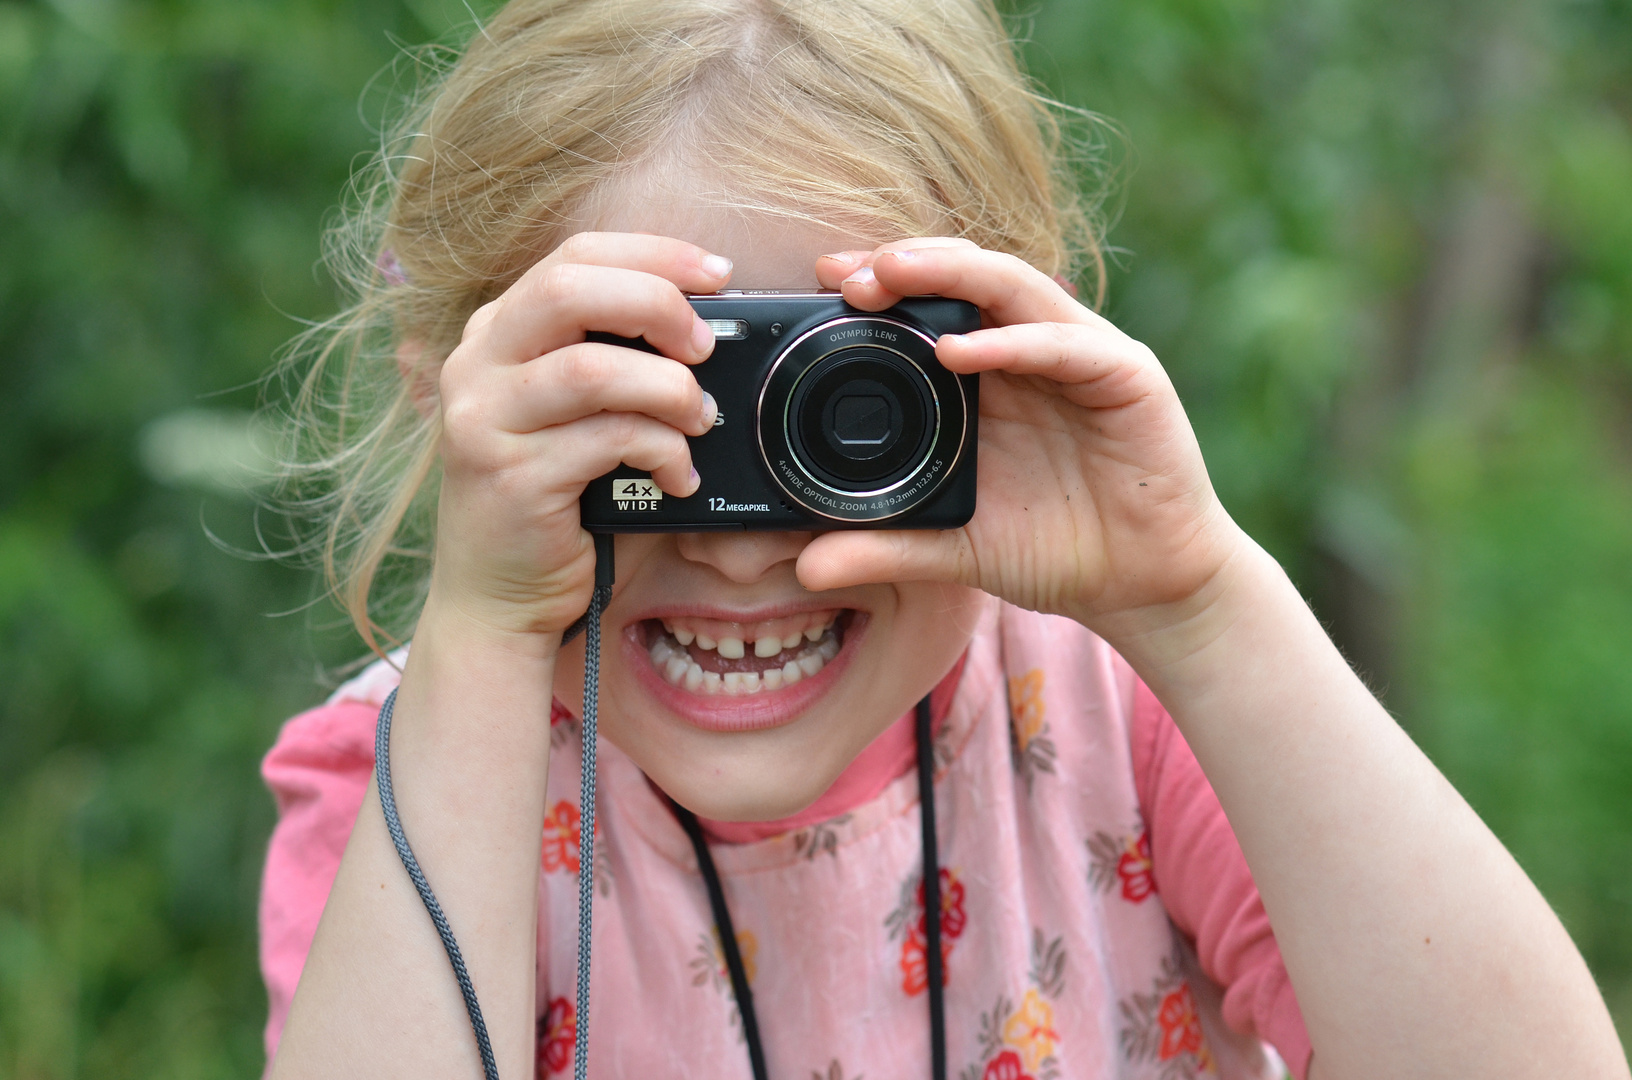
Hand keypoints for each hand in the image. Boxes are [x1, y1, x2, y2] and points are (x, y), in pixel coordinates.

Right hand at [426, 233, 730, 641]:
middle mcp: (477, 366)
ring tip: (700, 419)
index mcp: (497, 333)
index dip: (653, 254)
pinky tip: (680, 476)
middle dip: (657, 304)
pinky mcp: (510, 476)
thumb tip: (712, 328)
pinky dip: (662, 451)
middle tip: (705, 345)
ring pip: (591, 369)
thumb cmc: (559, 504)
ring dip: (669, 389)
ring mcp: (484, 420)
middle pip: (569, 288)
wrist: (497, 600)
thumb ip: (621, 362)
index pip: (573, 256)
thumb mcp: (581, 416)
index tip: (717, 273)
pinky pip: (606, 440)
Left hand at [800, 239, 1247, 643]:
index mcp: (989, 377)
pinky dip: (1013, 341)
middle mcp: (1031, 352)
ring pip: (1014, 288)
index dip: (881, 287)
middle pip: (966, 280)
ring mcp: (1080, 356)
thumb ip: (885, 547)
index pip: (932, 307)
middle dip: (905, 265)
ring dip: (952, 273)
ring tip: (894, 272)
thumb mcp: (954, 549)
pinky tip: (962, 349)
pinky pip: (1066, 344)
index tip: (821, 283)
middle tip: (845, 272)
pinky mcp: (1127, 375)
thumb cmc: (1055, 550)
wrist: (1140, 587)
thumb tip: (805, 567)